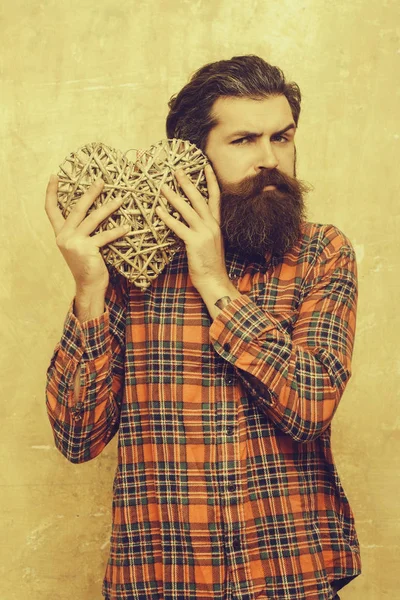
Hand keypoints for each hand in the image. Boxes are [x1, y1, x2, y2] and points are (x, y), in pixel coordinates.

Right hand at [45, 175, 128, 293]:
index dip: (51, 192)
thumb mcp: (79, 245)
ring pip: (93, 219)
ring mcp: (74, 242)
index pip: (51, 209)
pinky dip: (117, 231)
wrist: (89, 285)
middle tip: (101, 181)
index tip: (54, 176)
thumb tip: (97, 210)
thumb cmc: (87, 264)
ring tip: (120, 199)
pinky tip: (127, 227)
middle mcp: (64, 236)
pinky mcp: (86, 249)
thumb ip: (81, 230)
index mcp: (60, 233)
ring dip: (108, 208)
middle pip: (76, 209)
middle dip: (89, 193)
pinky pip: (104, 236)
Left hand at [156, 165, 229, 293]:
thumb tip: (187, 221)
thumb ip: (201, 230)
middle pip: (199, 199)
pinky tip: (158, 211)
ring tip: (162, 187)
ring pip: (187, 210)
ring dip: (174, 197)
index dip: (211, 181)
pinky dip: (167, 218)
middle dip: (188, 183)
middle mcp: (212, 226)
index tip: (206, 166)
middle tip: (177, 171)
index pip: (215, 198)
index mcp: (216, 225)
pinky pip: (179, 226)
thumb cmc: (209, 264)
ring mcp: (204, 233)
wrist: (214, 280)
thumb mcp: (209, 243)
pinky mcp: (195, 242)